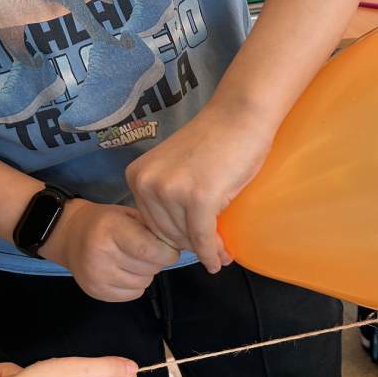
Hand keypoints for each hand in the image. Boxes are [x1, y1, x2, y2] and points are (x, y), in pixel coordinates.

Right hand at [40, 199, 179, 301]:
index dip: (168, 253)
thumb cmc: (107, 222)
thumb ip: (152, 229)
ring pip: (143, 283)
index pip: (149, 250)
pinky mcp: (95, 291)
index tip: (170, 250)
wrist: (70, 235)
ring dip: (146, 273)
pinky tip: (126, 272)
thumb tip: (180, 247)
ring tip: (134, 261)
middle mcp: (101, 254)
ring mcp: (96, 275)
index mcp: (111, 229)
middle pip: (149, 268)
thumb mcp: (128, 215)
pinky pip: (133, 295)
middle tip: (149, 252)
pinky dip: (136, 285)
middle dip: (157, 261)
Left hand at [125, 109, 271, 272]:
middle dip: (191, 246)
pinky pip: (203, 236)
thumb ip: (170, 196)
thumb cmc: (217, 141)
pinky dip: (212, 252)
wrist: (240, 117)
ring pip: (186, 237)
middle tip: (214, 254)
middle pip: (167, 234)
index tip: (193, 247)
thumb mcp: (178, 170)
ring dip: (205, 251)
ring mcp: (171, 191)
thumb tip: (180, 238)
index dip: (175, 238)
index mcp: (137, 176)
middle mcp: (147, 184)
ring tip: (222, 255)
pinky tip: (219, 260)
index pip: (151, 223)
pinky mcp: (198, 198)